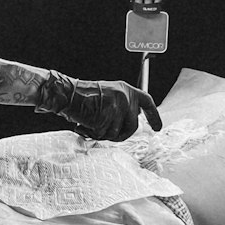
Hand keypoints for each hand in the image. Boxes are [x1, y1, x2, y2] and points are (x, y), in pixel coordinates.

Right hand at [35, 70, 161, 140]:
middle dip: (120, 135)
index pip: (147, 102)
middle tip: (104, 132)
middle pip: (133, 127)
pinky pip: (105, 134)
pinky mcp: (109, 116)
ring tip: (92, 123)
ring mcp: (118, 106)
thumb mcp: (108, 97)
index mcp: (126, 90)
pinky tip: (86, 123)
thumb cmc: (83, 98)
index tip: (157, 128)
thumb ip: (122, 108)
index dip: (154, 116)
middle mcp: (125, 97)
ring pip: (118, 133)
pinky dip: (94, 133)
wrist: (67, 94)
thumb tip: (131, 126)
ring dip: (105, 134)